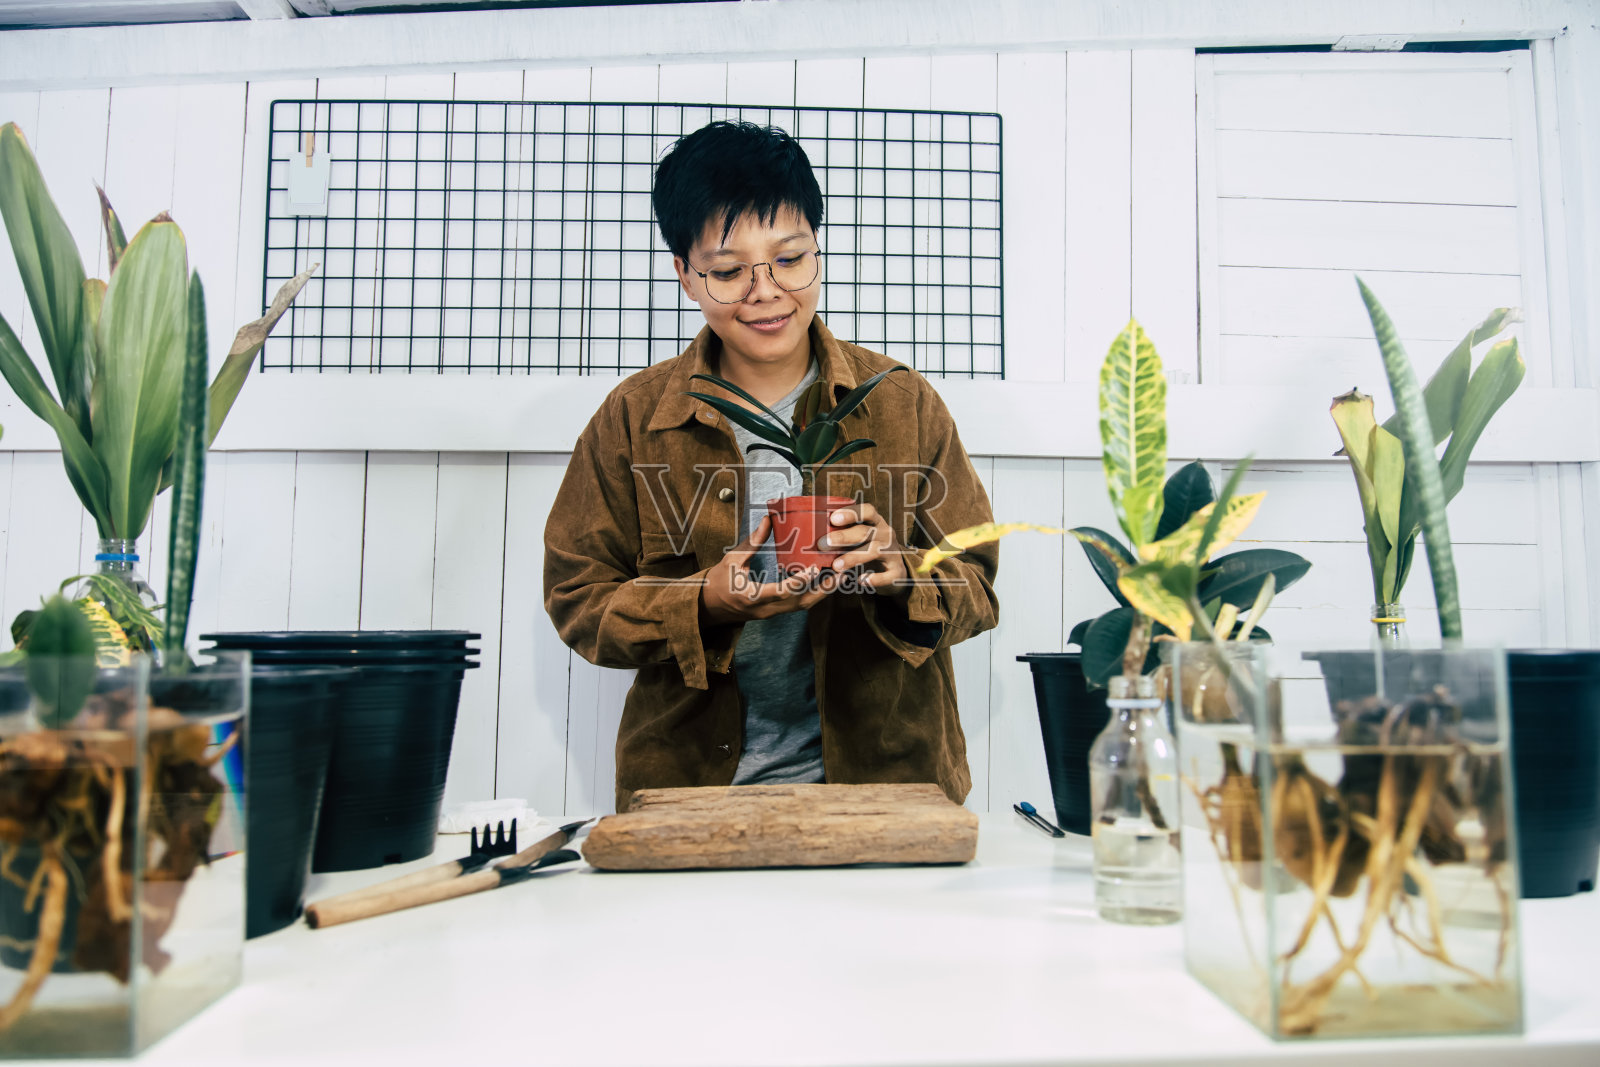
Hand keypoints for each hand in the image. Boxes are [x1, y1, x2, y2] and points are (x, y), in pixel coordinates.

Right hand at [699, 515, 838, 624]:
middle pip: (800, 604)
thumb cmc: (718, 581)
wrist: (708, 607)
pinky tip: (824, 581)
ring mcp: (771, 613)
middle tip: (840, 572)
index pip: (780, 593)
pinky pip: (797, 605)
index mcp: (751, 596)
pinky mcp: (775, 613)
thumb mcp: (732, 559)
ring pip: (802, 607)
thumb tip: (768, 519)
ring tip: (839, 575)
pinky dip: (813, 594)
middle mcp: (765, 609)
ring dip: (822, 593)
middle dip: (823, 590)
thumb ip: (752, 541)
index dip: (799, 582)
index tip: (813, 569)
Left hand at [821, 503, 907, 593]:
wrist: (894, 572)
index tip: (833, 518)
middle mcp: (885, 535)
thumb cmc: (868, 550)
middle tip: (823, 544)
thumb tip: (811, 537)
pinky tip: (860, 580)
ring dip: (853, 557)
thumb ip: (842, 535)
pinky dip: (874, 579)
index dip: (851, 513)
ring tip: (836, 566)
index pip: (867, 511)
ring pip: (874, 551)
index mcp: (876, 523)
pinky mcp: (897, 572)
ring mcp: (893, 553)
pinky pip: (887, 575)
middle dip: (844, 537)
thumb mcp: (859, 539)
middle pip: (866, 532)